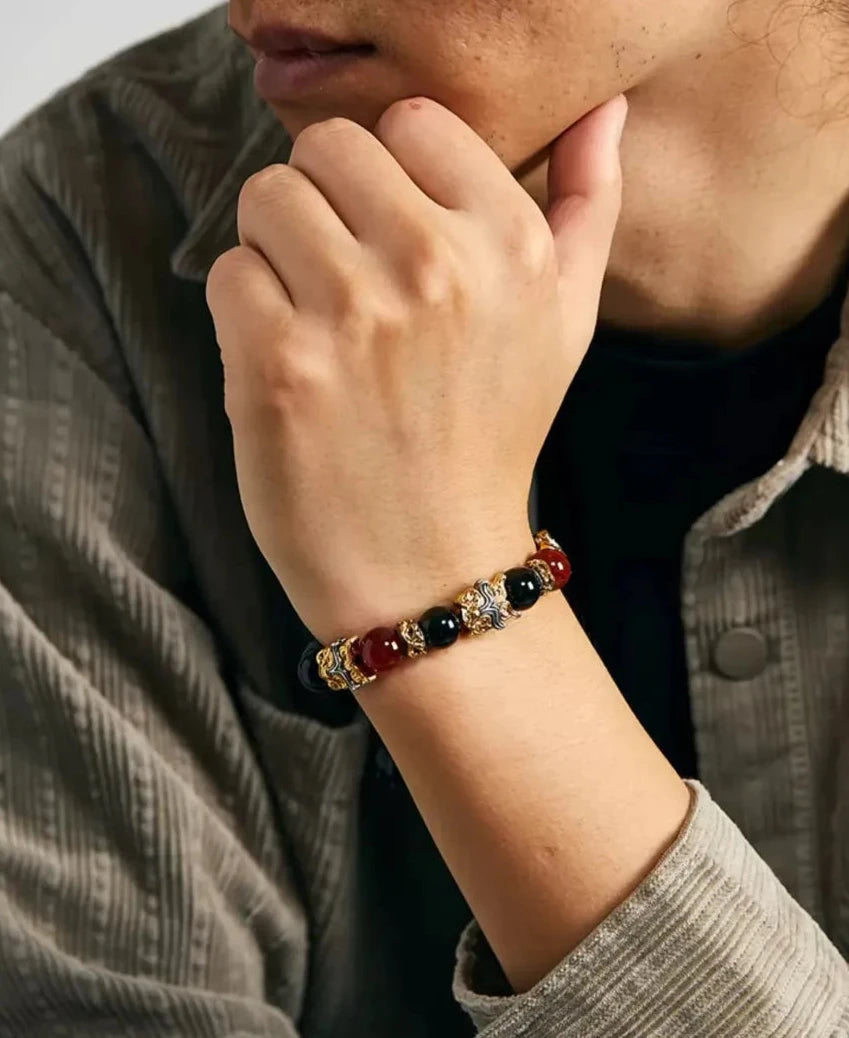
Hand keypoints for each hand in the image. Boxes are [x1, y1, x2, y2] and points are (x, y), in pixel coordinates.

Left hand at [206, 94, 626, 642]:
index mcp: (513, 245)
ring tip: (315, 323)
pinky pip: (229, 272)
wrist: (432, 569)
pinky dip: (244, 313)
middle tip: (345, 283)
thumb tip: (603, 111)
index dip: (390, 177)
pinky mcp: (278, 366)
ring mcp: (355, 316)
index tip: (394, 238)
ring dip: (277, 254)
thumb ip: (587, 208)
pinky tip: (286, 365)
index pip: (411, 121)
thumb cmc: (492, 441)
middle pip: (325, 148)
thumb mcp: (567, 326)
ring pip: (267, 198)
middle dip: (326, 207)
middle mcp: (439, 267)